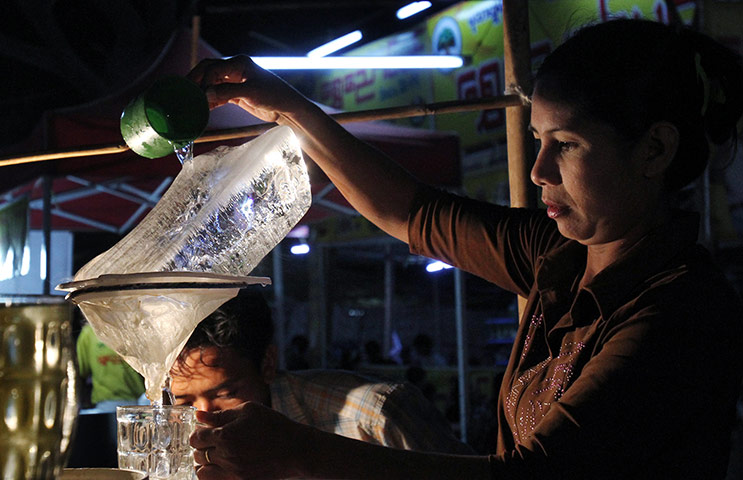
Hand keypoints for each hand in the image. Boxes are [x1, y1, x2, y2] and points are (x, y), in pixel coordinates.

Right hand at [187, 55, 312, 125]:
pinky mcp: (236, 94)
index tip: (198, 95)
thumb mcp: (251, 93)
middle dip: (196, 81)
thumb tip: (206, 94)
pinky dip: (210, 101)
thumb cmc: (274, 96)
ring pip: (211, 84)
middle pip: (208, 71)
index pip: (213, 68)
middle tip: (184, 93)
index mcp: (239, 63)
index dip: (203, 81)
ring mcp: (235, 81)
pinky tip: (203, 109)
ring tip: (191, 102)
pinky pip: (218, 95)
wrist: (287, 108)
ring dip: (202, 92)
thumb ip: (228, 92)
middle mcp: (235, 69)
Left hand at [190, 401, 311, 479]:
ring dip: (205, 463)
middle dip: (202, 447)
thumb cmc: (274, 425)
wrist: (296, 449)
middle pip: (197, 454)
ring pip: (201, 472)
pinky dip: (213, 475)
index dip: (199, 433)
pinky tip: (222, 467)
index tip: (205, 432)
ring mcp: (233, 472)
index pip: (196, 438)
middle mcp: (226, 455)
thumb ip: (221, 415)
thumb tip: (198, 416)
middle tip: (212, 442)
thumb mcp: (249, 411)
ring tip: (216, 456)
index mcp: (226, 435)